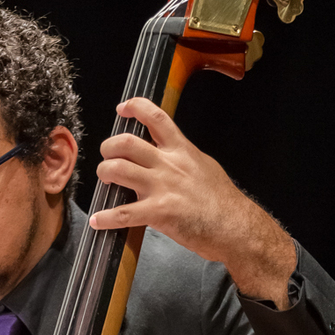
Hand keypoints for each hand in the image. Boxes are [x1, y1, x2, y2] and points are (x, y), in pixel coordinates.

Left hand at [89, 96, 296, 304]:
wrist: (236, 227)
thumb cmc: (223, 201)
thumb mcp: (205, 167)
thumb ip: (183, 158)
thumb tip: (168, 153)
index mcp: (181, 151)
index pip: (156, 118)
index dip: (136, 107)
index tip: (123, 108)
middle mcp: (169, 165)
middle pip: (126, 143)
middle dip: (108, 148)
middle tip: (107, 157)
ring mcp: (162, 188)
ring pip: (118, 170)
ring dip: (104, 174)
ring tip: (105, 181)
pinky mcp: (158, 213)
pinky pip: (123, 213)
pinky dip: (106, 218)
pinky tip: (98, 221)